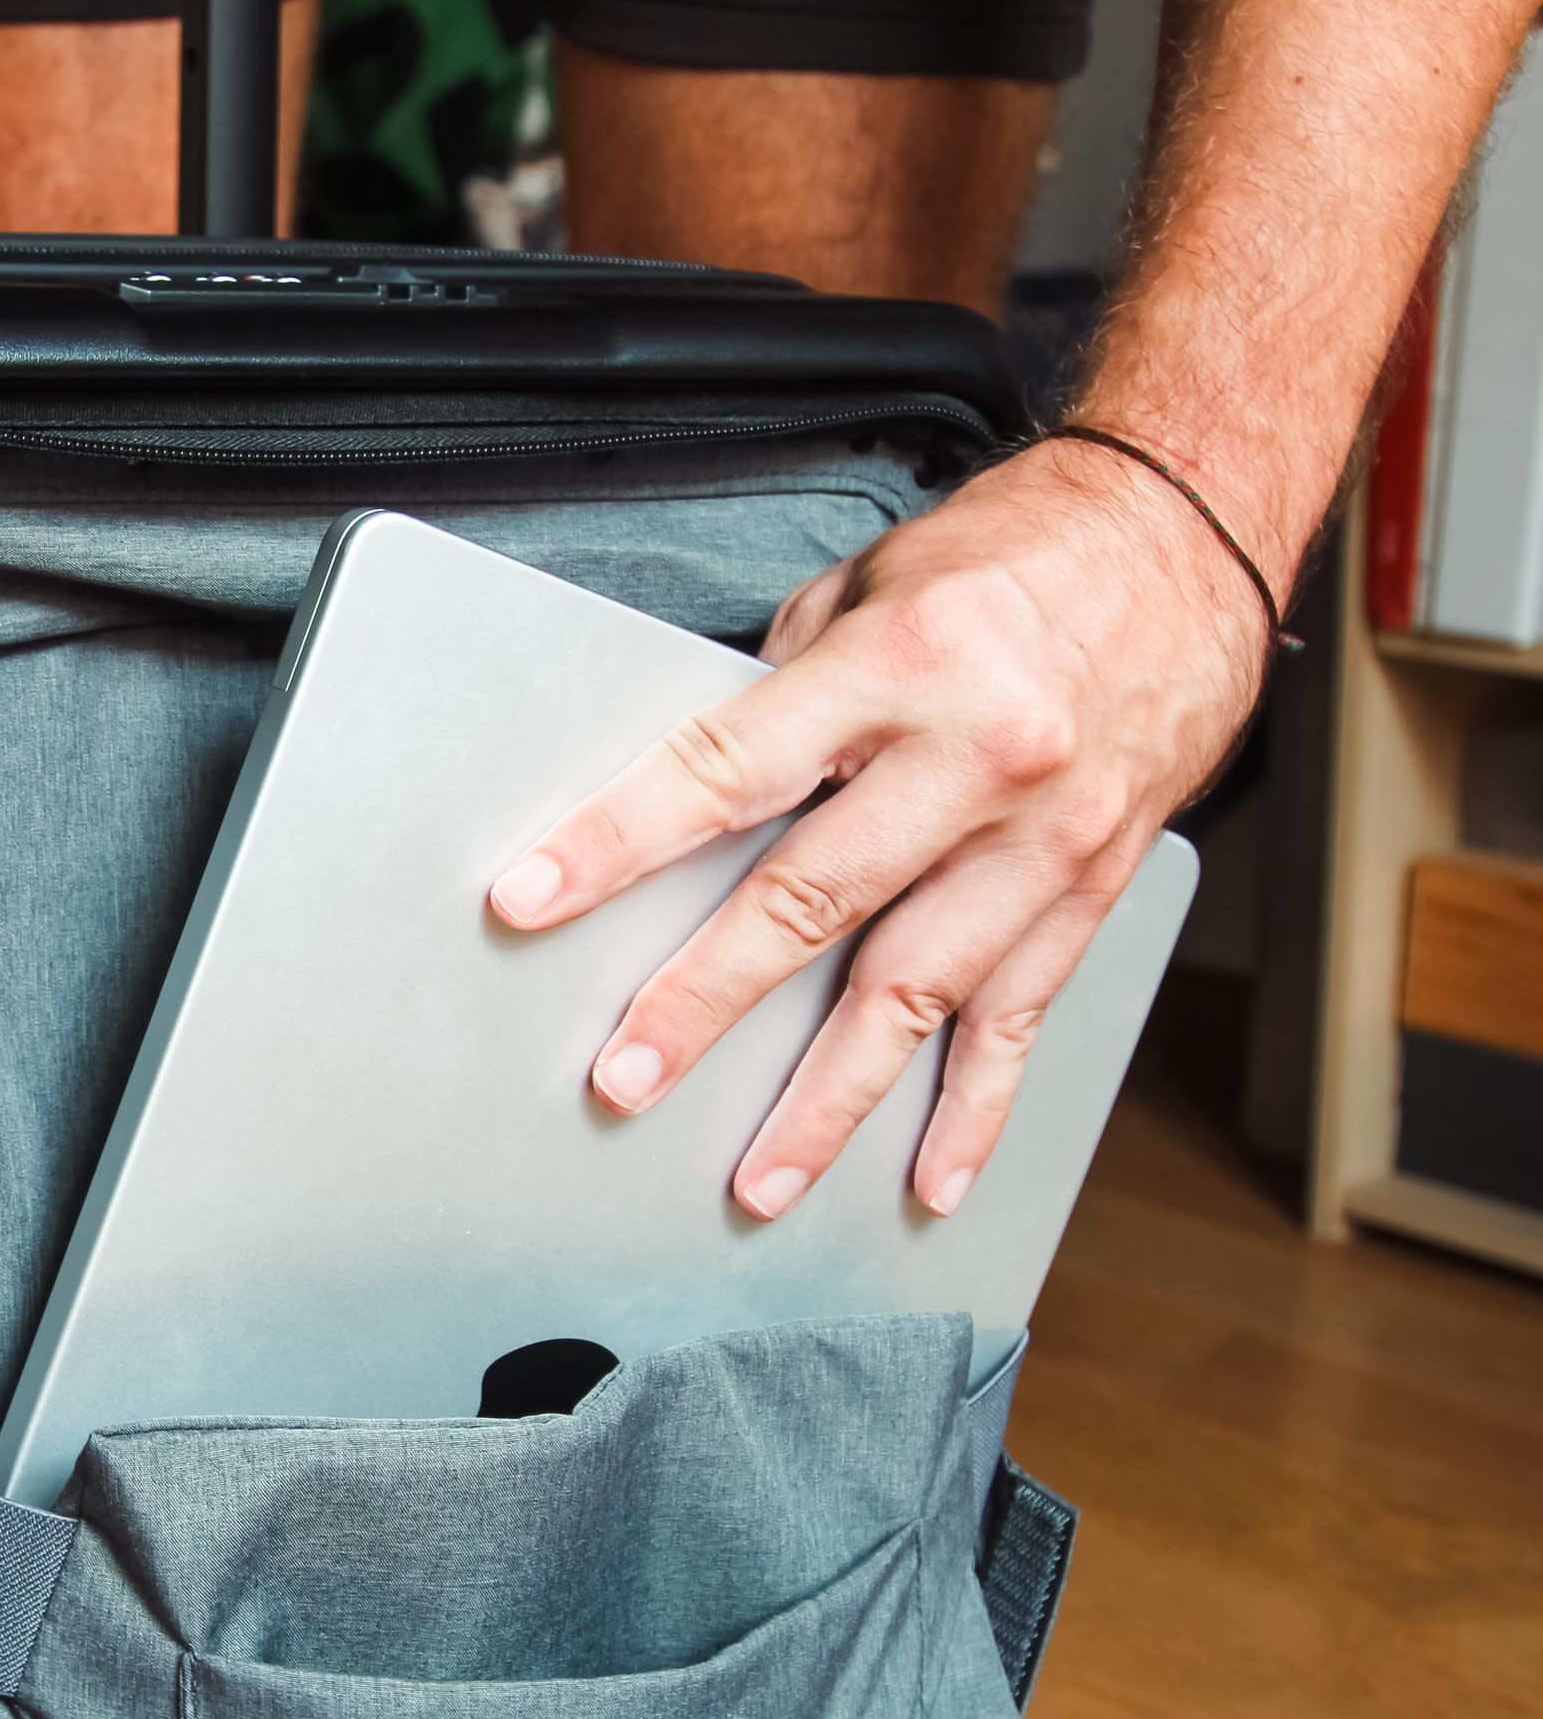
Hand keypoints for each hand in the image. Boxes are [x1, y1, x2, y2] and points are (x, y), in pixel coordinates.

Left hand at [485, 438, 1269, 1220]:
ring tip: (756, 1181)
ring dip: (828, 1101)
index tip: (529, 899)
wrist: (1190, 537)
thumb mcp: (871, 585)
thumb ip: (780, 692)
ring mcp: (1043, 837)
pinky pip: (1022, 1018)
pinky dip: (976, 1110)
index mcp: (900, 668)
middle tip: (625, 1080)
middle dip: (705, 1004)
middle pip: (811, 904)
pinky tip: (927, 1181)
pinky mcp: (1092, 888)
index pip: (724, 771)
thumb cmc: (1016, 555)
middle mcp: (978, 760)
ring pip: (915, 995)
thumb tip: (692, 793)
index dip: (616, 843)